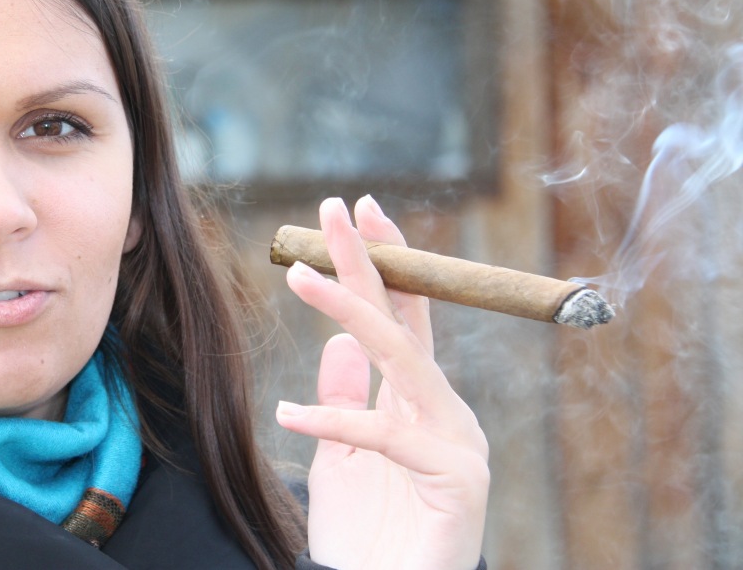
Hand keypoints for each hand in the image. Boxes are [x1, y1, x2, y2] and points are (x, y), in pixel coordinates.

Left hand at [275, 196, 488, 569]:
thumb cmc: (368, 536)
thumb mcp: (342, 458)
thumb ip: (345, 400)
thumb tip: (341, 343)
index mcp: (419, 401)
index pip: (403, 317)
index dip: (382, 264)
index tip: (356, 213)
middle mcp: (444, 411)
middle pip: (406, 320)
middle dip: (371, 260)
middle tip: (337, 207)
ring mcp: (457, 442)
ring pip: (401, 360)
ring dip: (349, 312)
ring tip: (299, 278)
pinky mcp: (456, 479)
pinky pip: (385, 436)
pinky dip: (333, 422)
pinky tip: (286, 415)